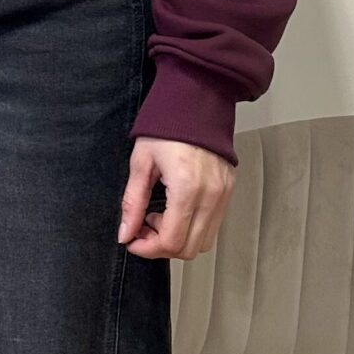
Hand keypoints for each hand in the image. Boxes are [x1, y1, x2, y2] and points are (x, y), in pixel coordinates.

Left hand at [118, 136, 233, 260]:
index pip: (171, 240)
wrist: (196, 103)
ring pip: (203, 242)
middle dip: (161, 247)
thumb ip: (133, 202)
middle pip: (189, 248)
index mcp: (187, 188)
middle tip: (143, 230)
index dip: (148, 249)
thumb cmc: (168, 127)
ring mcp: (223, 194)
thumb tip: (125, 233)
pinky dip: (192, 228)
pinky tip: (175, 211)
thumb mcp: (141, 163)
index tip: (132, 241)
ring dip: (178, 239)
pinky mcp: (228, 191)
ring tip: (159, 217)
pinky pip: (212, 226)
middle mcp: (211, 195)